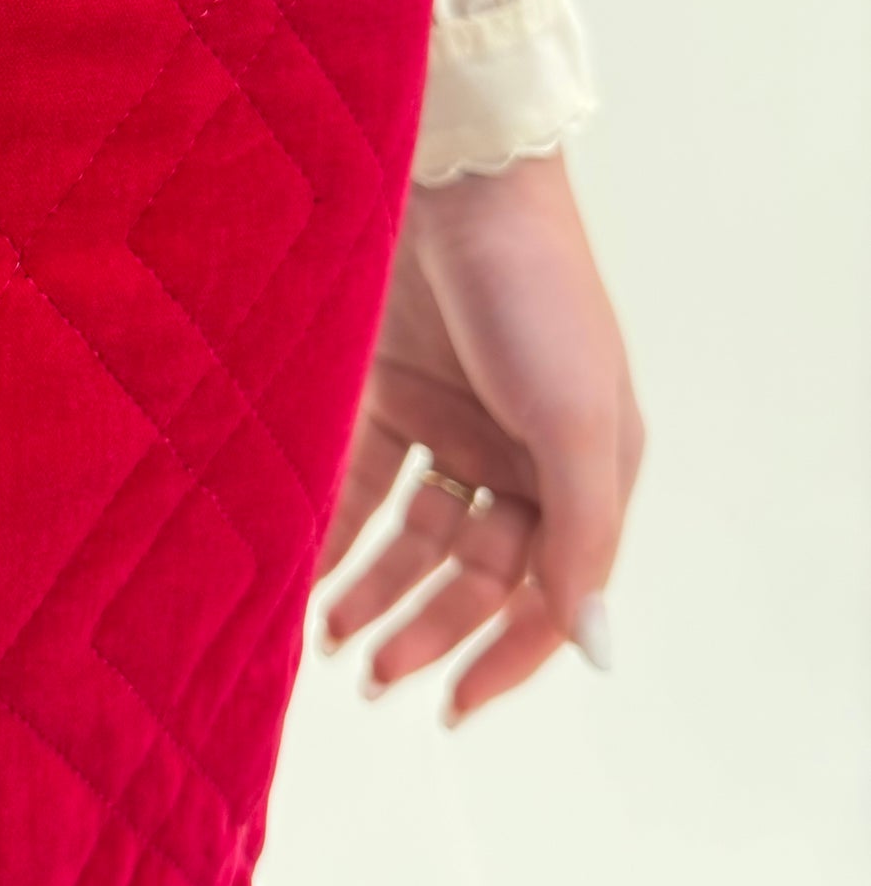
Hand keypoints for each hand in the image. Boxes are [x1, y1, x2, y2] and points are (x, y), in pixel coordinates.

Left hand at [314, 149, 643, 724]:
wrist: (453, 176)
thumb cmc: (532, 290)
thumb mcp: (577, 417)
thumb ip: (580, 531)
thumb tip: (589, 640)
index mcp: (584, 466)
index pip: (548, 590)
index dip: (506, 656)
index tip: (451, 708)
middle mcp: (516, 451)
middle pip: (472, 570)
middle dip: (424, 627)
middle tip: (370, 675)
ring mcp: (447, 418)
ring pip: (410, 533)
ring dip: (374, 588)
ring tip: (329, 637)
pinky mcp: (382, 386)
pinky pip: (356, 479)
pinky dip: (329, 526)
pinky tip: (295, 568)